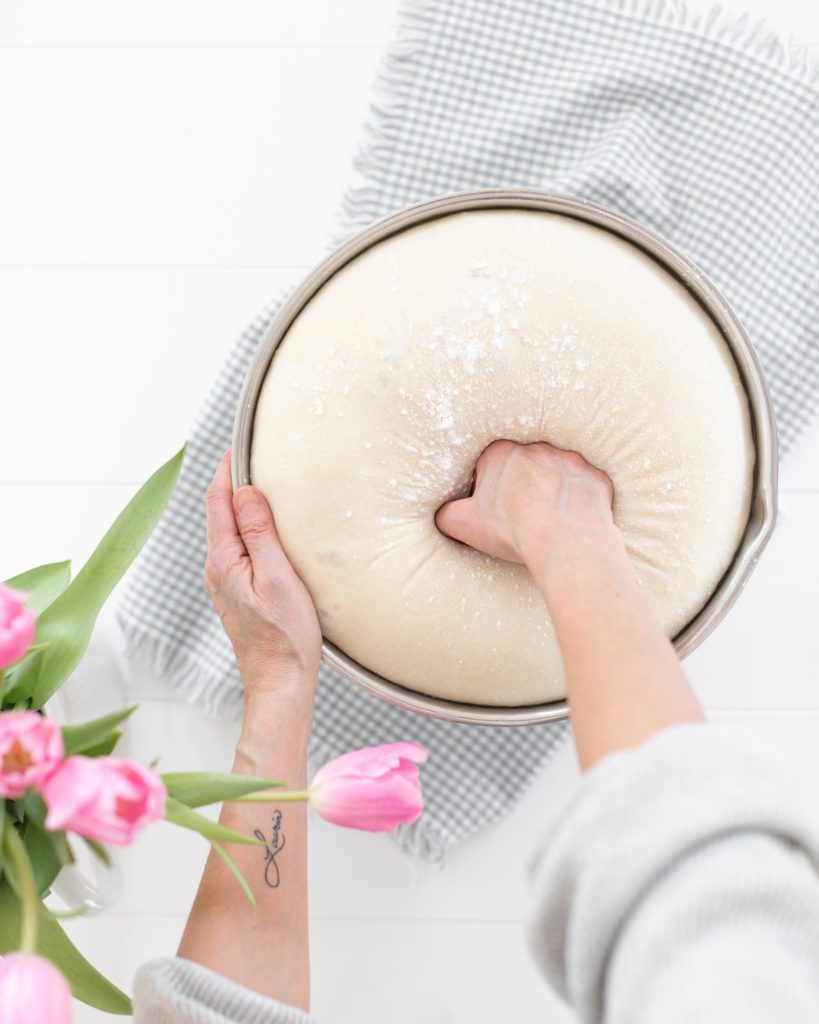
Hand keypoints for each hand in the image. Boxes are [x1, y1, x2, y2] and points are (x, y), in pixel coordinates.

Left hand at [203, 450, 321, 702]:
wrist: (280, 684)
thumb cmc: (285, 636)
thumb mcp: (278, 578)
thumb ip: (259, 533)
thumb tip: (245, 491)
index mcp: (224, 560)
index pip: (218, 502)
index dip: (226, 470)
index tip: (238, 445)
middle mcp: (219, 568)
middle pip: (221, 514)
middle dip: (234, 483)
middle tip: (256, 456)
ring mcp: (227, 582)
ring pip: (232, 532)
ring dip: (244, 507)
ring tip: (265, 485)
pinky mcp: (240, 593)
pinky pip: (241, 549)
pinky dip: (252, 529)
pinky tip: (270, 528)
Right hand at [435, 439, 619, 572]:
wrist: (565, 540)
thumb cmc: (512, 529)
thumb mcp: (464, 524)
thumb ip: (447, 514)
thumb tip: (443, 514)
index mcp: (500, 453)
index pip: (489, 464)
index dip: (490, 487)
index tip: (494, 507)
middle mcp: (536, 449)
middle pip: (525, 465)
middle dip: (523, 485)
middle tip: (522, 514)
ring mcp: (569, 460)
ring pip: (557, 472)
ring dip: (553, 490)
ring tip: (550, 518)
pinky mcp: (595, 477)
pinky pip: (586, 485)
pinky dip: (581, 499)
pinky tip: (574, 520)